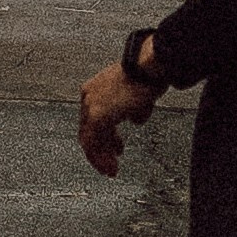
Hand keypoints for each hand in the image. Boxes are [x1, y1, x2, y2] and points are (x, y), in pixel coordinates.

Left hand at [79, 58, 159, 176]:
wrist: (148, 67)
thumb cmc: (146, 74)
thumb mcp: (136, 94)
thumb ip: (131, 109)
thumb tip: (134, 119)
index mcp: (95, 89)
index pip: (92, 119)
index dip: (104, 136)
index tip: (114, 147)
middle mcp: (89, 97)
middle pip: (88, 131)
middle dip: (101, 150)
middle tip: (111, 162)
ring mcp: (91, 107)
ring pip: (90, 141)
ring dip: (100, 158)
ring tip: (111, 169)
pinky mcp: (97, 117)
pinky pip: (94, 144)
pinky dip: (101, 158)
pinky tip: (111, 166)